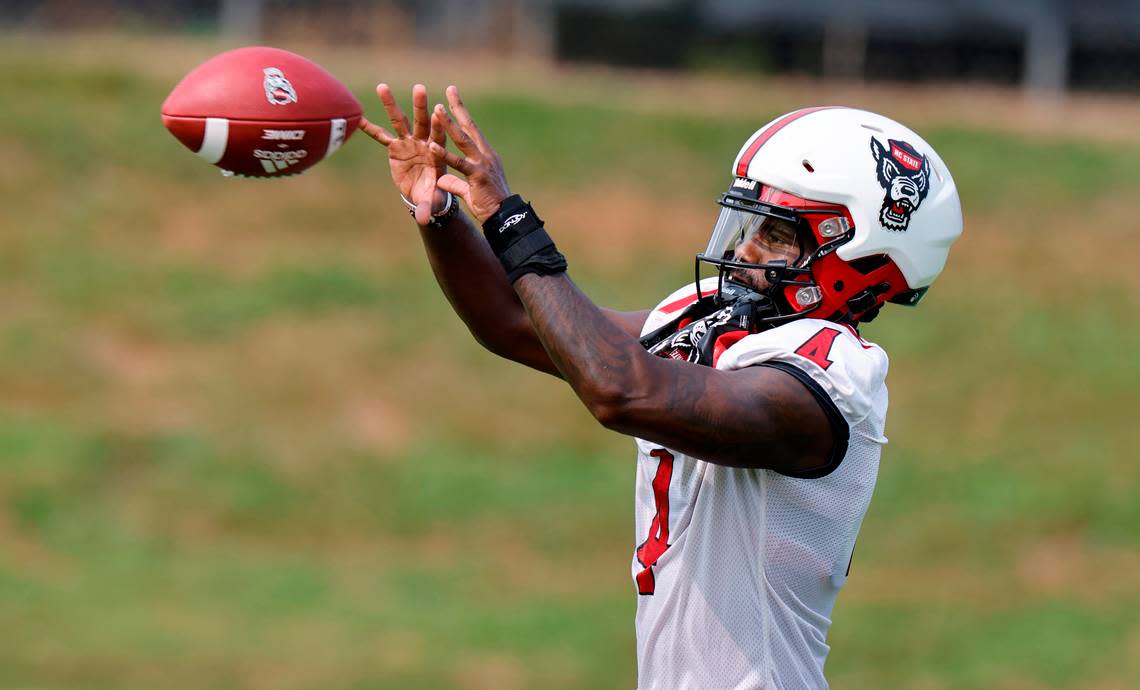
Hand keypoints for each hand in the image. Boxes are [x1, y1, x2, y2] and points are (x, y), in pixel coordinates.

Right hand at [359, 83, 447, 225]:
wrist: (422, 192)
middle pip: (422, 122)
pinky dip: (370, 128)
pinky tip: (357, 117)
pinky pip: (381, 136)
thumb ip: (427, 207)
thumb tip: (424, 220)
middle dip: (420, 107)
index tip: (439, 113)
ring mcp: (408, 142)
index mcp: (436, 153)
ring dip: (392, 105)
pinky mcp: (395, 147)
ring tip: (382, 86)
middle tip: (420, 88)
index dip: (438, 126)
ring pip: (400, 121)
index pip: (439, 137)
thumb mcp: (430, 200)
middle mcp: (423, 143)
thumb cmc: (432, 194)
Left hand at [430, 85, 512, 223]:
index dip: (462, 114)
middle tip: (450, 89)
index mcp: (486, 155)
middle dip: (459, 107)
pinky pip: (458, 163)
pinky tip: (432, 145)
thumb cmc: (490, 205)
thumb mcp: (470, 190)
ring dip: (449, 124)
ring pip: (463, 140)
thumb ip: (456, 183)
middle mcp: (485, 155)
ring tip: (437, 108)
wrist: (505, 218)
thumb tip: (443, 180)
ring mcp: (482, 164)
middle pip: (470, 127)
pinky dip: (444, 154)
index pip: (472, 130)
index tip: (453, 98)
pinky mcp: (477, 176)